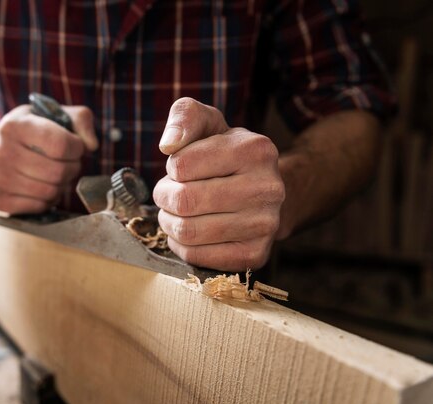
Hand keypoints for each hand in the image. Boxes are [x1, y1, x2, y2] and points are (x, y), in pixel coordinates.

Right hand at [0, 104, 97, 212]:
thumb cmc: (26, 134)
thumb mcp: (51, 114)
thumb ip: (80, 120)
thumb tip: (91, 145)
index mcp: (14, 126)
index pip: (60, 144)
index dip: (77, 148)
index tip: (75, 146)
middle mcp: (0, 152)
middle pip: (58, 172)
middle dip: (72, 168)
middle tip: (68, 162)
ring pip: (50, 192)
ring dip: (61, 185)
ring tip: (55, 175)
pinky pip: (39, 207)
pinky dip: (48, 200)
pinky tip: (42, 187)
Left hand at [153, 98, 284, 270]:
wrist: (262, 190)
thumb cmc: (224, 154)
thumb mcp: (208, 123)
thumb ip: (185, 117)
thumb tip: (169, 144)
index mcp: (255, 149)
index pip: (181, 165)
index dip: (172, 168)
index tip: (182, 168)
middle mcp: (268, 188)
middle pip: (184, 200)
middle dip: (165, 197)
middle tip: (170, 194)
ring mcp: (265, 225)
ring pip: (188, 231)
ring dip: (170, 222)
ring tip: (177, 212)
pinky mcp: (255, 255)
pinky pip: (197, 257)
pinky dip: (182, 246)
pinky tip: (190, 233)